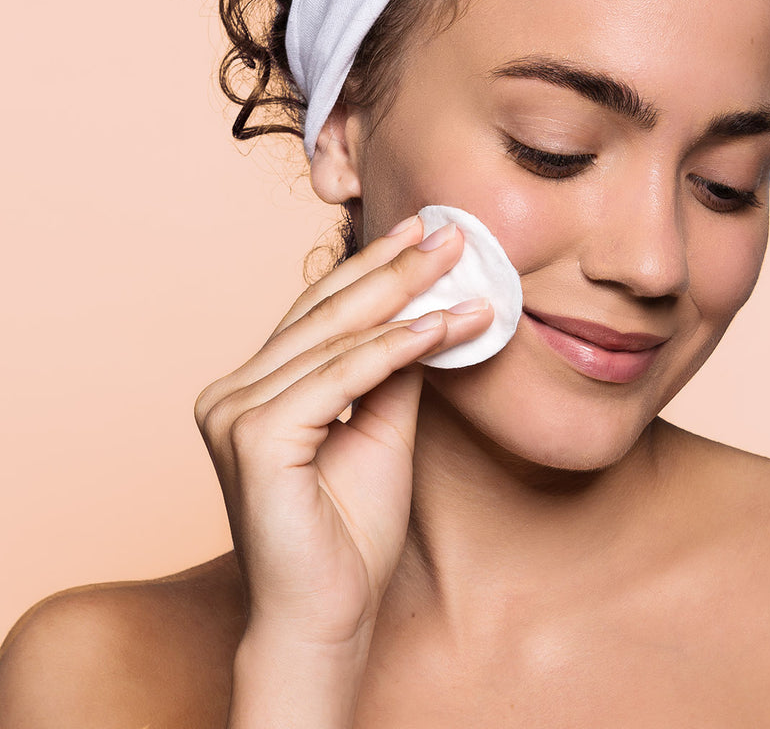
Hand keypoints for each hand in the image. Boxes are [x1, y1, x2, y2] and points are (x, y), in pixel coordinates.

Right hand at [195, 215, 493, 650]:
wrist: (329, 615)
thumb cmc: (350, 530)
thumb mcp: (383, 427)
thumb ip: (393, 369)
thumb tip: (427, 310)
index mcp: (253, 386)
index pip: (320, 311)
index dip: (374, 267)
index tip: (422, 231)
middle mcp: (232, 392)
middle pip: (326, 312)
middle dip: (395, 267)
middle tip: (449, 232)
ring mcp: (234, 413)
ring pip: (335, 338)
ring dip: (408, 301)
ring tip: (460, 271)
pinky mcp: (253, 439)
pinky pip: (340, 377)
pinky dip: (395, 349)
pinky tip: (442, 326)